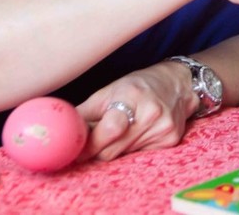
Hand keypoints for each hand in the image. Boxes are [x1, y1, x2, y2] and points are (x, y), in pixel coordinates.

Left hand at [76, 61, 194, 161]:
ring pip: (123, 155)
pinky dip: (132, 147)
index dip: (89, 143)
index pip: (109, 129)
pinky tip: (138, 131)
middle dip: (98, 148)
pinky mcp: (171, 140)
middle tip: (94, 140)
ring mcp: (164, 128)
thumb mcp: (108, 91)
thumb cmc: (138, 85)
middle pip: (112, 149)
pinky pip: (139, 155)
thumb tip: (60, 132)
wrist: (177, 83)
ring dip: (116, 147)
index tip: (76, 149)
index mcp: (133, 96)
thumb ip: (84, 113)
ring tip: (122, 129)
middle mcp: (152, 113)